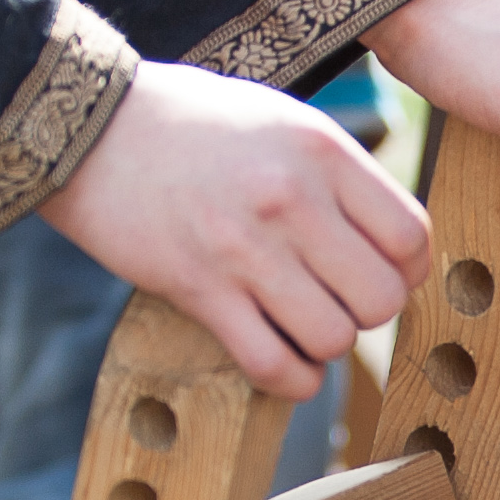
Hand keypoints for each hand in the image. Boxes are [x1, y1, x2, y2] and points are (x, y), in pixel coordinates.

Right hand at [45, 59, 427, 395]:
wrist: (89, 127)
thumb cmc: (191, 123)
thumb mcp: (282, 120)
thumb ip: (339, 173)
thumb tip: (392, 240)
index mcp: (322, 150)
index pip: (410, 237)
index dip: (408, 270)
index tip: (384, 272)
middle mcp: (291, 199)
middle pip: (381, 298)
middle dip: (367, 312)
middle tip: (339, 300)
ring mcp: (243, 248)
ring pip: (332, 338)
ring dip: (323, 344)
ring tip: (300, 323)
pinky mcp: (198, 289)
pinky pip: (271, 364)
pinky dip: (288, 379)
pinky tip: (281, 363)